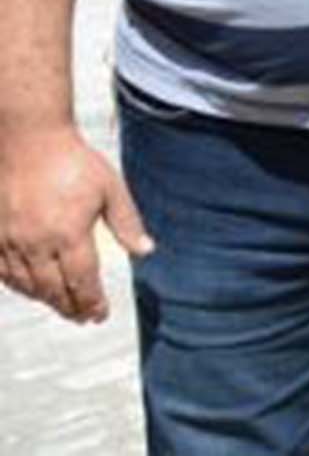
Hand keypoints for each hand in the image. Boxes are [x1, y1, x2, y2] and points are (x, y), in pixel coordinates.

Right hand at [0, 123, 151, 322]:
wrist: (29, 140)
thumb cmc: (73, 161)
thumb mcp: (110, 187)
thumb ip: (126, 222)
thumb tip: (146, 251)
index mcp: (69, 233)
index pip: (83, 281)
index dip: (92, 302)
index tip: (100, 315)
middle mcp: (37, 243)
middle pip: (54, 290)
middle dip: (71, 308)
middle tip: (83, 318)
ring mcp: (10, 241)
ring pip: (27, 285)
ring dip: (46, 300)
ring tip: (63, 307)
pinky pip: (3, 272)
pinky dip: (19, 286)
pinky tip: (31, 288)